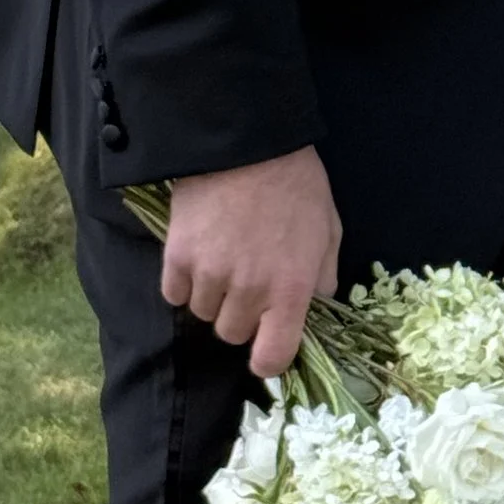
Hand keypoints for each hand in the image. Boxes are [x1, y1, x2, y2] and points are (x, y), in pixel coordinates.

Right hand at [162, 147, 342, 379]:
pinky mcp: (177, 257)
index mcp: (291, 289)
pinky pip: (174, 294)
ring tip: (224, 261)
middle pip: (232, 335)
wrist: (246, 142)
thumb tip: (315, 304)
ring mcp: (210, 275)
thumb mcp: (329, 229)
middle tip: (248, 285)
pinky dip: (184, 282)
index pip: (272, 358)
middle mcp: (249, 291)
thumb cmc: (296, 184)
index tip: (266, 350)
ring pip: (203, 314)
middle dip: (242, 317)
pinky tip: (199, 256)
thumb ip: (322, 275)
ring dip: (213, 297)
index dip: (268, 360)